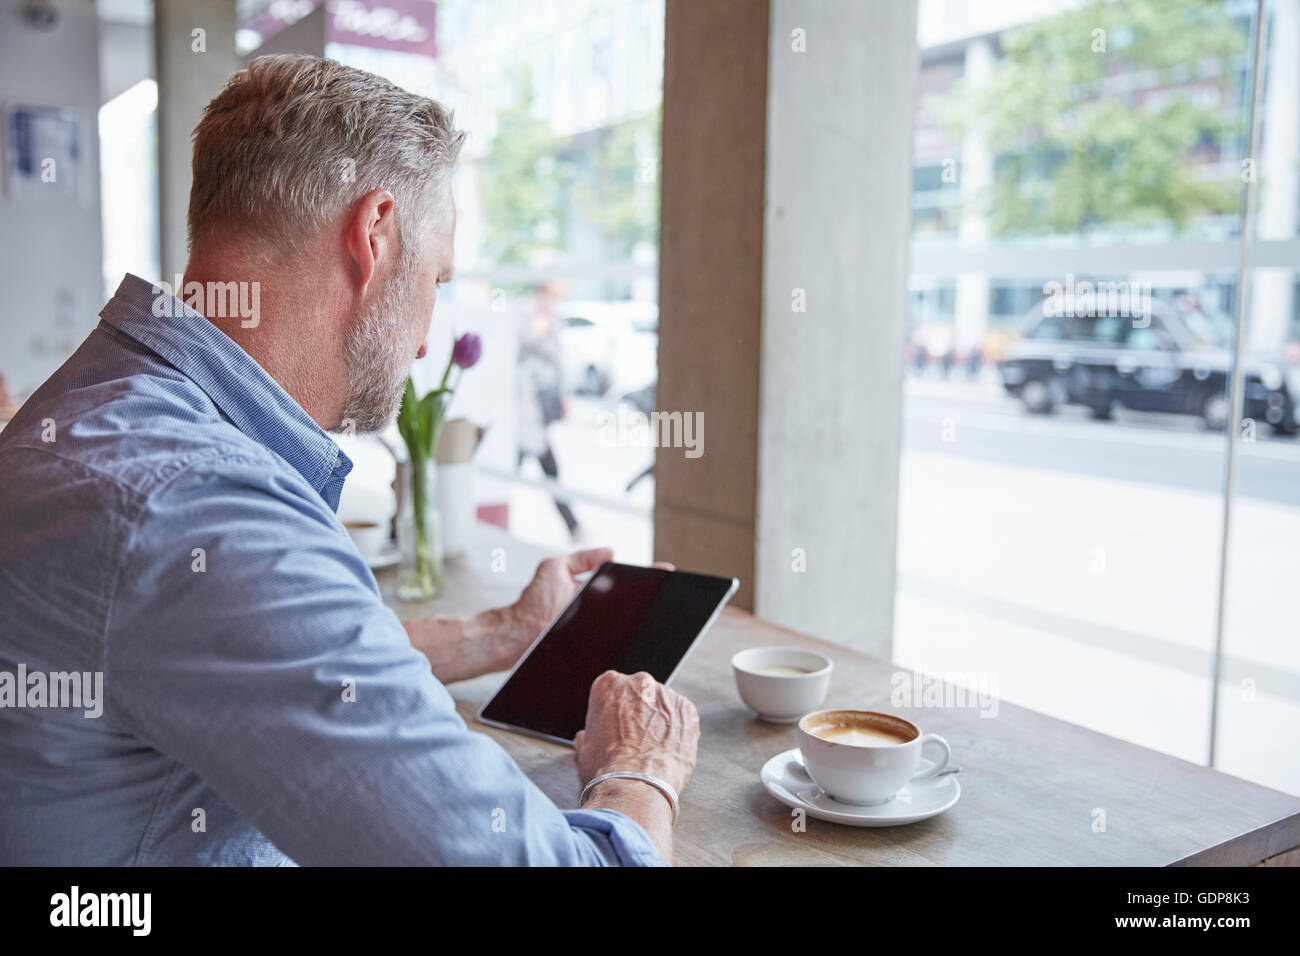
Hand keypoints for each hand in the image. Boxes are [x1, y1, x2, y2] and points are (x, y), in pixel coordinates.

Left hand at [502, 550, 674, 665]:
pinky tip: (638, 631)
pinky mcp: (595, 648)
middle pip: (631, 604)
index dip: (646, 578)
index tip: (666, 572)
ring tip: (660, 609)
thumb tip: (612, 551)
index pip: (626, 583)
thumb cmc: (533, 601)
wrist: (518, 634)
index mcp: (594, 592)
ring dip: (642, 619)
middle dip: (651, 598)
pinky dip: (626, 638)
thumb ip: (581, 558)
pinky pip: (615, 643)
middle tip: (669, 592)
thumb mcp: (556, 568)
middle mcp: (599, 612)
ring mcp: (598, 630)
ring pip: (627, 625)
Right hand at [574, 670, 698, 796]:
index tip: (616, 726)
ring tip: (653, 750)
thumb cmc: (608, 768)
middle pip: (639, 694)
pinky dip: (678, 732)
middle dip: (638, 713)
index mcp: (609, 685)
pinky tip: (667, 751)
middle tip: (635, 739)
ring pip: (663, 706)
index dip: (614, 711)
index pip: (612, 689)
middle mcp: (639, 683)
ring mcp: (666, 695)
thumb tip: (588, 738)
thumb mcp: (585, 749)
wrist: (636, 784)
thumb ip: (589, 734)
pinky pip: (683, 718)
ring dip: (659, 722)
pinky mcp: (687, 711)